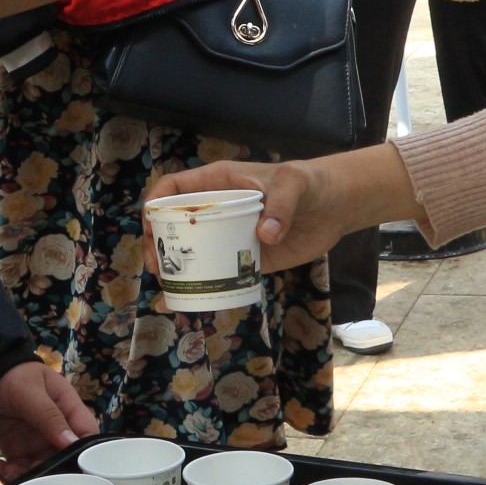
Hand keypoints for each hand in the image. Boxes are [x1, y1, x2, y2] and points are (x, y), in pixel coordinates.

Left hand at [0, 358, 98, 482]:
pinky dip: (11, 474)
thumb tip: (72, 442)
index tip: (75, 469)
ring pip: (43, 469)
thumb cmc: (13, 376)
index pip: (87, 434)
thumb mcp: (31, 391)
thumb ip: (49, 415)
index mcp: (69, 409)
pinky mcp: (20, 451)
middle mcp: (57, 430)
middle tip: (34, 472)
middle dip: (52, 470)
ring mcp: (38, 443)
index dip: (87, 454)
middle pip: (66, 459)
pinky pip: (21, 470)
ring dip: (28, 476)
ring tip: (10, 470)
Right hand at [144, 156, 376, 273]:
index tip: (149, 225)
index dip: (156, 202)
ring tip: (167, 286)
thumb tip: (264, 235)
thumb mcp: (293, 184)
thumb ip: (280, 205)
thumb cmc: (309, 184)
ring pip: (192, 251)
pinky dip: (203, 287)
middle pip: (174, 223)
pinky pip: (218, 273)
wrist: (335, 207)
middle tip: (156, 265)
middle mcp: (216, 209)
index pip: (175, 187)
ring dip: (174, 268)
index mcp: (218, 183)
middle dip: (157, 242)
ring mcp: (229, 236)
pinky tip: (191, 301)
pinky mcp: (246, 259)